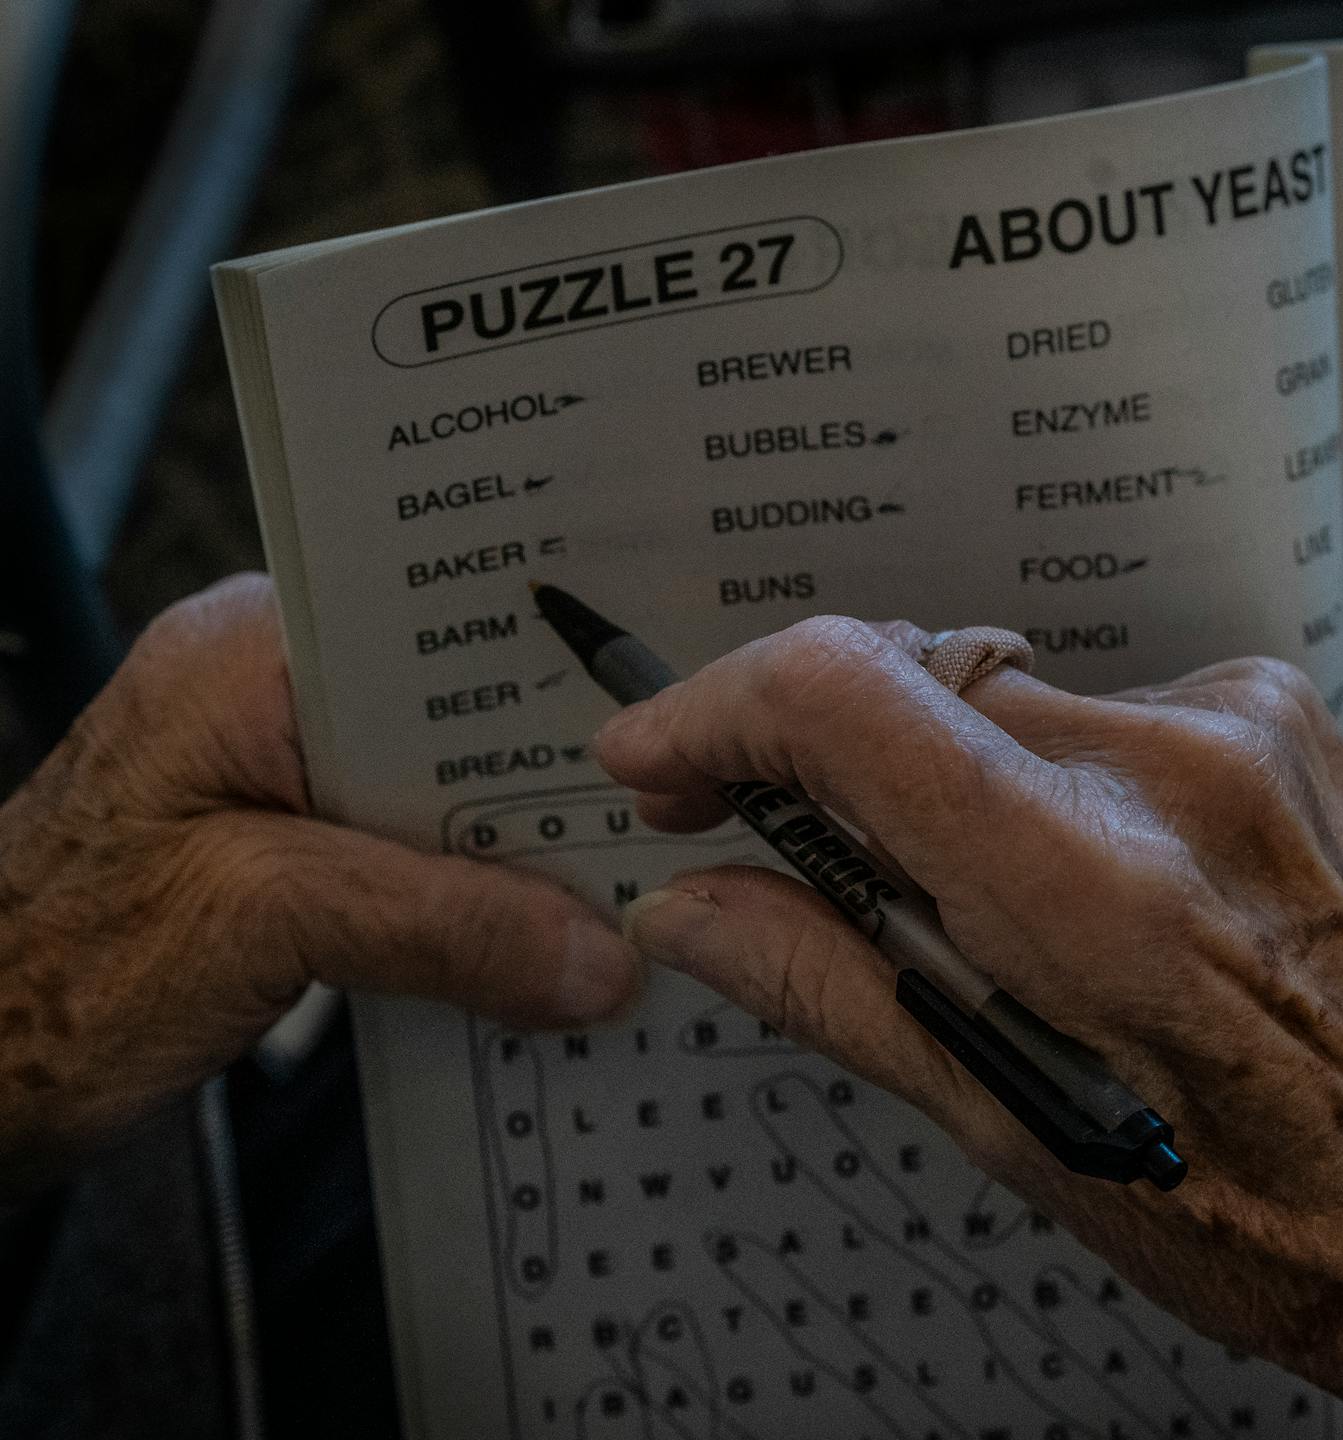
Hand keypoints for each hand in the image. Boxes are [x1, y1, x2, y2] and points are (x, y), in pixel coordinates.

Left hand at [0, 574, 639, 1196]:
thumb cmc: (46, 977)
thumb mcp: (262, 924)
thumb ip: (437, 926)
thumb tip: (594, 954)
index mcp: (252, 652)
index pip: (444, 634)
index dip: (556, 680)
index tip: (660, 732)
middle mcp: (271, 691)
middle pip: (461, 719)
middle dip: (554, 785)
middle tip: (664, 831)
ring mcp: (278, 771)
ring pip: (446, 795)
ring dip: (519, 859)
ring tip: (616, 901)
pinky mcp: (287, 847)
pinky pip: (416, 854)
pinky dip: (474, 904)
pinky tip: (535, 949)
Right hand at [598, 616, 1342, 1439]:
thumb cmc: (1288, 1213)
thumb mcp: (1027, 1137)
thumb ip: (840, 990)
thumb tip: (698, 907)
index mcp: (1099, 890)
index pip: (846, 697)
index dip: (716, 710)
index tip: (662, 760)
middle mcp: (1179, 771)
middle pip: (914, 688)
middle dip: (828, 767)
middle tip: (797, 863)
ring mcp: (1246, 729)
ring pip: (1004, 701)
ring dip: (950, 783)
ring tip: (1003, 929)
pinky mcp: (1281, 718)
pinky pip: (1100, 713)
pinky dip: (1051, 780)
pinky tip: (1100, 894)